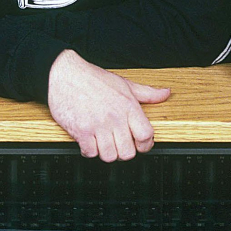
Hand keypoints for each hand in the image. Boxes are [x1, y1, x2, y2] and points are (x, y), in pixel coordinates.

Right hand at [46, 49, 170, 160]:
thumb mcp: (124, 83)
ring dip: (106, 152)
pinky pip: (90, 153)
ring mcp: (97, 125)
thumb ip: (147, 93)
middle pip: (128, 152)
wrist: (64, 73)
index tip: (139, 144)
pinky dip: (89, 150)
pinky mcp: (81, 131)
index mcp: (128, 106)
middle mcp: (115, 117)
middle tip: (117, 143)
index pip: (146, 135)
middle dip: (123, 151)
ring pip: (109, 156)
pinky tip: (88, 141)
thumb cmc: (93, 78)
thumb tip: (165, 93)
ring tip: (102, 142)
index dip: (145, 145)